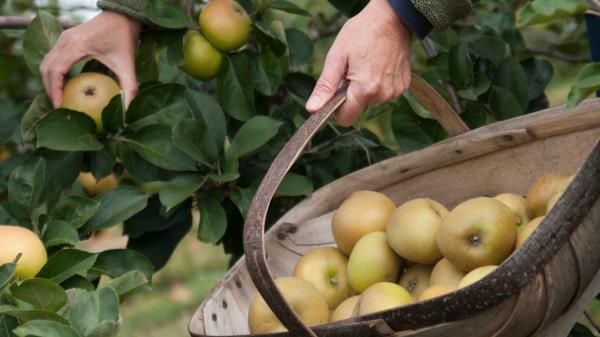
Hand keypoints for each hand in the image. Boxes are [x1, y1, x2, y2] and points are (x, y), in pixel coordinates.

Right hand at [40, 11, 141, 107]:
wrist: (122, 16)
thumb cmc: (124, 39)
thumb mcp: (128, 64)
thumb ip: (129, 88)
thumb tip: (128, 111)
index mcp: (77, 45)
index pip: (56, 70)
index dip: (54, 90)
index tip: (59, 106)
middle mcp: (65, 40)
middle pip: (46, 68)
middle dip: (49, 89)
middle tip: (58, 107)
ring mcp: (63, 38)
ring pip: (47, 62)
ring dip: (50, 81)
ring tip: (59, 99)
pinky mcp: (66, 38)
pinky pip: (53, 58)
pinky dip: (54, 72)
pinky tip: (65, 86)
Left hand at [305, 0, 411, 125]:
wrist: (393, 17)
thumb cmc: (362, 32)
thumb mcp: (337, 56)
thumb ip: (325, 86)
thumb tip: (312, 109)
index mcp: (364, 89)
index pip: (345, 119)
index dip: (336, 109)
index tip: (335, 91)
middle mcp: (382, 94)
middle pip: (358, 108)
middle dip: (351, 93)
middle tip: (352, 69)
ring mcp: (395, 91)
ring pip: (371, 100)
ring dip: (365, 87)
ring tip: (366, 64)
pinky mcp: (404, 85)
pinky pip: (384, 92)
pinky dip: (379, 83)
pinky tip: (379, 65)